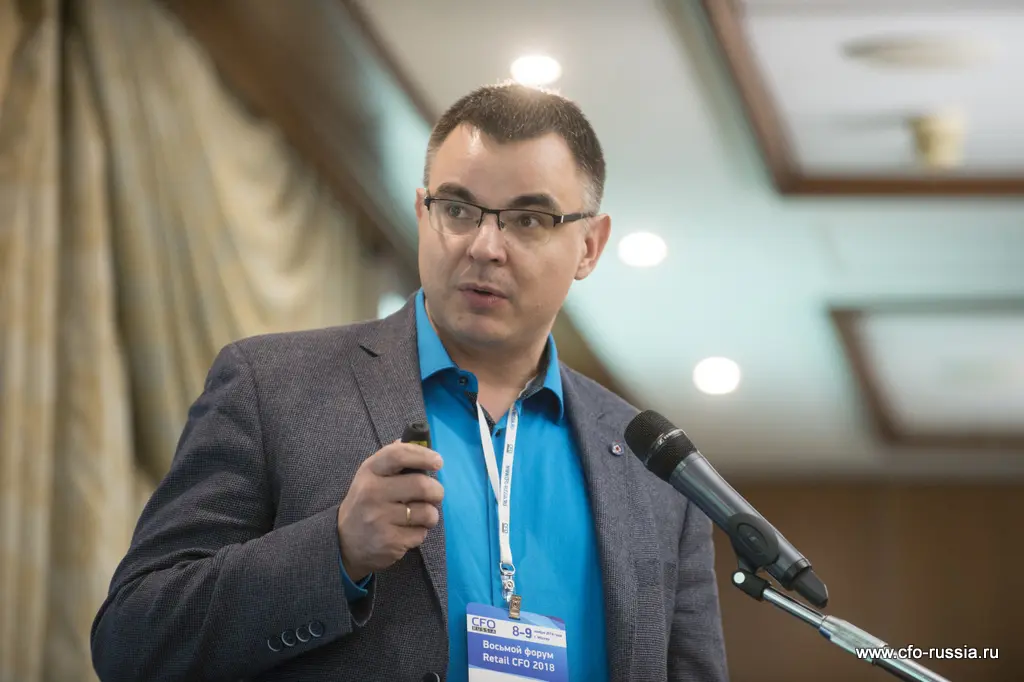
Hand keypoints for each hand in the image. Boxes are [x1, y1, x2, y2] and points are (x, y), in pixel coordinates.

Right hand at [337, 441, 443, 580]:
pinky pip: (421, 534)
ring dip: (431, 515)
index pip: (398, 455)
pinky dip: (420, 533)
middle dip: (437, 491)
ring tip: (421, 516)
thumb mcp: (371, 476)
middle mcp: (372, 493)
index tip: (438, 462)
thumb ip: (393, 459)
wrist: (343, 541)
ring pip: (426, 512)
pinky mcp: (389, 542)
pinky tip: (407, 531)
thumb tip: (419, 441)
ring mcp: (380, 519)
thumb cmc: (366, 502)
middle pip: (421, 485)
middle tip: (436, 495)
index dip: (422, 455)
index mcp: (369, 472)